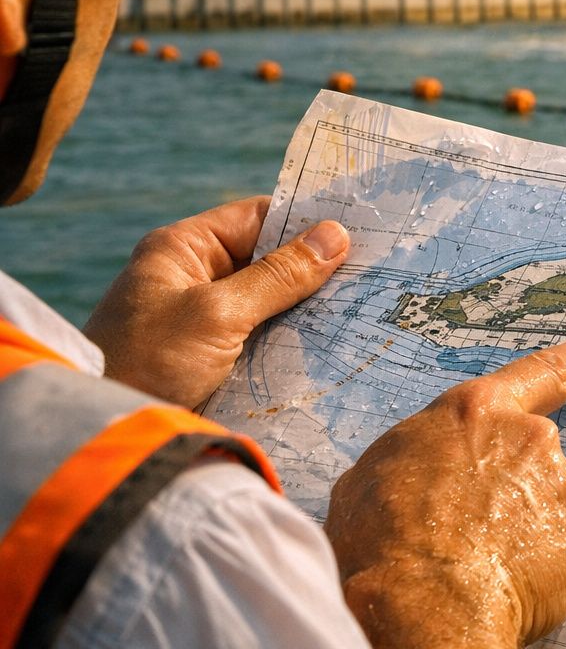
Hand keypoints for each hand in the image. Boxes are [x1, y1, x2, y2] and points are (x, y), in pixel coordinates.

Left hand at [84, 196, 348, 407]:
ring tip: (365, 304)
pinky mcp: (214, 355)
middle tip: (374, 271)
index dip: (306, 221)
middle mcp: (194, 276)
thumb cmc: (149, 361)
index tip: (361, 228)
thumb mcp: (218, 314)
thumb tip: (336, 234)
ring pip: (271, 299)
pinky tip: (333, 340)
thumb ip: (278, 276)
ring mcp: (204, 317)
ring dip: (308, 306)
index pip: (258, 217)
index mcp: (184, 249)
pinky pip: (263, 334)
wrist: (108, 431)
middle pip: (269, 258)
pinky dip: (293, 337)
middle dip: (315, 267)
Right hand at [326, 328, 565, 648]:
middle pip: (535, 465)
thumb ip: (423, 460)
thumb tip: (426, 479)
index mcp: (479, 412)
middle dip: (513, 500)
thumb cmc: (381, 541)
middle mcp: (535, 439)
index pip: (545, 371)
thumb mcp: (373, 476)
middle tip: (471, 542)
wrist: (421, 607)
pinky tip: (510, 593)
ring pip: (554, 514)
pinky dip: (549, 575)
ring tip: (481, 574)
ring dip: (529, 539)